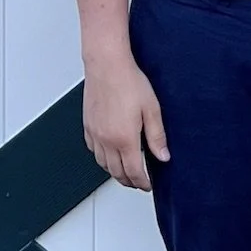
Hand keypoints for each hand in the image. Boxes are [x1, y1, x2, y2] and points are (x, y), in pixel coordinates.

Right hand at [82, 53, 168, 190]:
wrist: (107, 65)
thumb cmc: (129, 82)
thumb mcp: (152, 109)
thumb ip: (157, 136)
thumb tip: (163, 156)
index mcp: (124, 139)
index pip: (134, 172)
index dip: (142, 182)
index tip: (148, 185)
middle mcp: (106, 140)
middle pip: (116, 173)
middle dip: (129, 181)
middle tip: (139, 182)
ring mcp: (94, 134)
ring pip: (103, 164)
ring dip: (115, 172)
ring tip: (126, 171)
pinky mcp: (87, 126)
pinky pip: (93, 151)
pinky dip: (102, 158)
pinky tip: (109, 154)